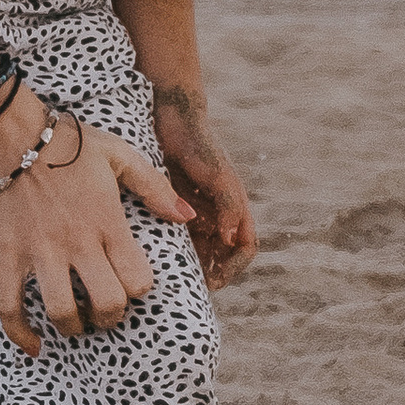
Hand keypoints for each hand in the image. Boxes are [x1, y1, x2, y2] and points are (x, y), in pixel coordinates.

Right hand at [0, 90, 196, 352]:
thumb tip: (186, 217)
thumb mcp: (118, 155)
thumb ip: (155, 187)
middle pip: (106, 304)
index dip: (139, 290)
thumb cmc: (66, 141)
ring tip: (75, 320)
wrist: (6, 129)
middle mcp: (76, 241)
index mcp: (107, 220)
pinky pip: (9, 306)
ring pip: (61, 312)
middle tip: (104, 307)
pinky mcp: (7, 253)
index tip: (130, 282)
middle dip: (110, 316)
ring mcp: (39, 250)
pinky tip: (33, 345)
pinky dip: (19, 333)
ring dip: (73, 326)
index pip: (138, 280)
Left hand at [152, 89, 257, 288]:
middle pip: (223, 254)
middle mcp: (220, 212)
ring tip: (175, 277)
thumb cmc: (199, 144)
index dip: (233, 268)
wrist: (172, 117)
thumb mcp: (216, 173)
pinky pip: (180, 236)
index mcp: (235, 206)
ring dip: (194, 264)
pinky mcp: (178, 205)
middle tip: (190, 287)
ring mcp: (199, 209)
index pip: (244, 247)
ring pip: (201, 248)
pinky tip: (160, 257)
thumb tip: (231, 241)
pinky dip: (176, 249)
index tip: (213, 281)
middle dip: (212, 272)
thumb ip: (228, 205)